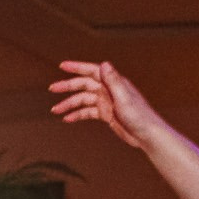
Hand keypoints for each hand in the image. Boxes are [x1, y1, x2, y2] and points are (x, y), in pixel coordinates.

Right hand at [50, 61, 167, 150]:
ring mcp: (107, 102)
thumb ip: (113, 80)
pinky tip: (67, 119)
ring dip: (69, 104)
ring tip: (55, 111)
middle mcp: (109, 90)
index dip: (77, 67)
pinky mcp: (106, 113)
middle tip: (52, 89)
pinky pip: (87, 112)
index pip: (92, 71)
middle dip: (67, 86)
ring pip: (83, 100)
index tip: (62, 66)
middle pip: (84, 85)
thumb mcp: (124, 98)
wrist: (147, 134)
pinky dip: (77, 114)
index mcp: (114, 83)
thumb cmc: (139, 116)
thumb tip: (104, 64)